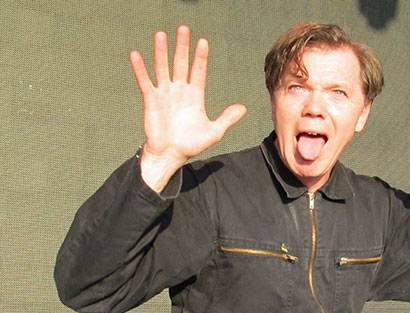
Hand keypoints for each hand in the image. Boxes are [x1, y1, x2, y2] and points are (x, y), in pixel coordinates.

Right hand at [130, 25, 246, 190]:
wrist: (171, 155)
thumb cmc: (191, 145)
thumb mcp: (214, 132)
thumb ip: (227, 118)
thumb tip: (243, 108)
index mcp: (195, 97)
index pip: (199, 72)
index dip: (201, 57)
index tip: (203, 42)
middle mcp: (180, 91)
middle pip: (181, 64)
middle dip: (183, 47)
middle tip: (184, 29)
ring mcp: (165, 94)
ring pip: (163, 68)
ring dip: (162, 51)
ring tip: (161, 34)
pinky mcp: (151, 100)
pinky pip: (145, 81)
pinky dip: (140, 68)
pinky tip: (136, 54)